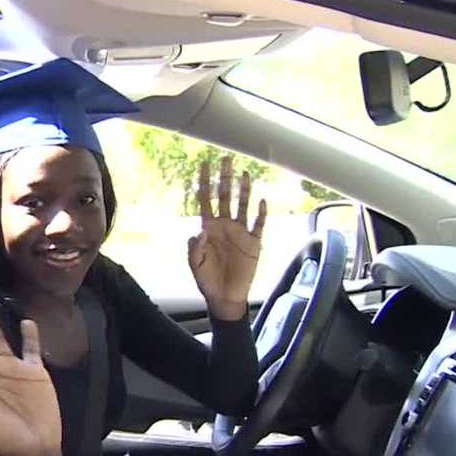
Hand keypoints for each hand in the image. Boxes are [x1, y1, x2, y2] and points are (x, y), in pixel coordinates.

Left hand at [189, 156, 266, 319]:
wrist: (224, 296)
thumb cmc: (207, 280)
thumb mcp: (195, 264)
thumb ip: (194, 248)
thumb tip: (200, 230)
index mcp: (208, 228)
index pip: (205, 200)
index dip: (204, 183)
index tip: (203, 165)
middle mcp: (224, 225)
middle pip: (224, 196)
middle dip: (224, 178)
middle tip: (225, 159)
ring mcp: (240, 232)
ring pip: (243, 205)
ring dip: (243, 190)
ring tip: (244, 174)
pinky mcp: (254, 243)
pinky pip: (258, 225)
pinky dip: (260, 213)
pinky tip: (261, 201)